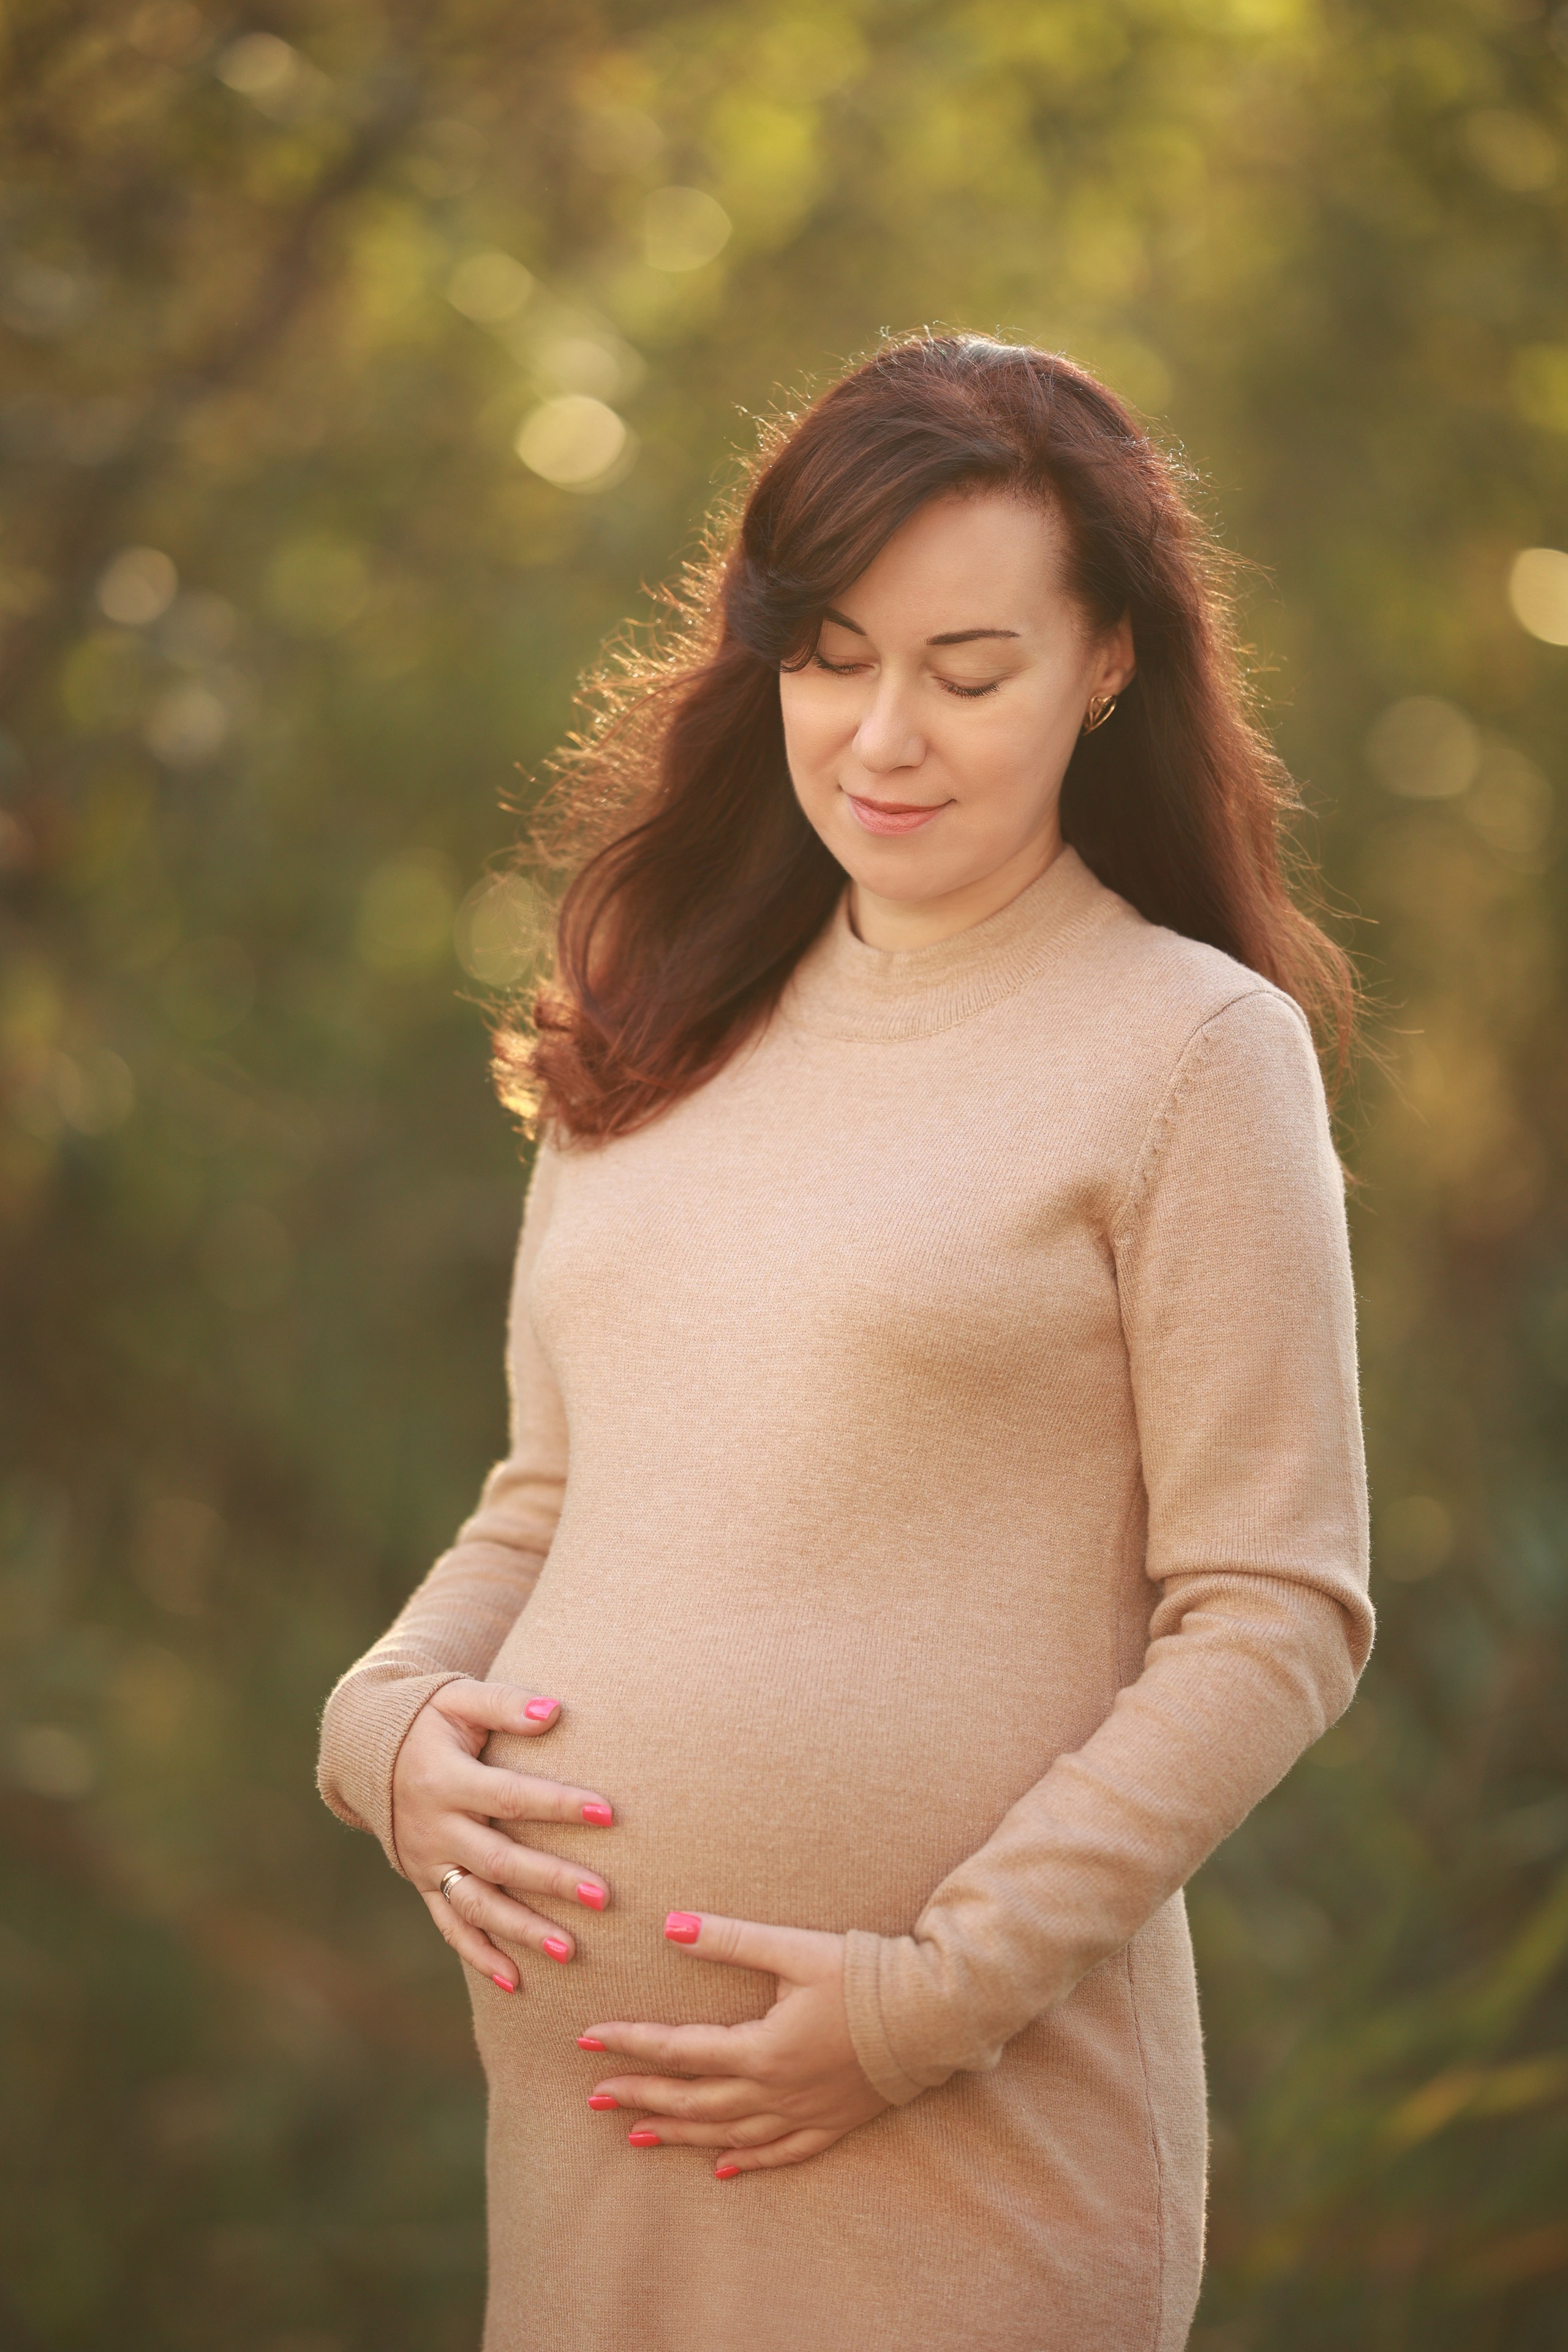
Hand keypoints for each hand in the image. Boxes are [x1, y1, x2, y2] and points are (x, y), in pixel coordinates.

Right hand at [391, 1679, 614, 1990]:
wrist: (367, 1748)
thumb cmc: (430, 1718)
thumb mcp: (459, 1699)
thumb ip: (505, 1705)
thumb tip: (555, 1711)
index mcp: (446, 1779)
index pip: (509, 1796)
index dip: (557, 1804)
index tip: (608, 1812)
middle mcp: (435, 1827)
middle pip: (499, 1860)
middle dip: (551, 1880)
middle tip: (603, 1895)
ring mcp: (428, 1862)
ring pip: (478, 1904)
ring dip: (522, 1930)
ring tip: (572, 1951)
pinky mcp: (424, 1883)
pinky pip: (451, 1925)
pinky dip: (479, 1955)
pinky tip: (515, 1981)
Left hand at [581, 1912, 890, 2175]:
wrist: (933, 2013)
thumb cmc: (865, 1974)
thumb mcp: (794, 1949)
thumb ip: (729, 1939)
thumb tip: (669, 1926)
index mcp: (761, 2048)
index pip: (678, 2050)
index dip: (630, 2044)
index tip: (587, 2041)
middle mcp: (775, 2091)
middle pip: (693, 2100)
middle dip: (640, 2097)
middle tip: (595, 2096)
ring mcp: (804, 2114)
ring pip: (727, 2134)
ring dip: (679, 2135)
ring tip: (637, 2136)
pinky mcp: (833, 2123)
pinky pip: (780, 2153)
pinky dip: (747, 2162)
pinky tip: (722, 2167)